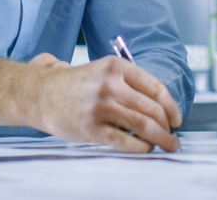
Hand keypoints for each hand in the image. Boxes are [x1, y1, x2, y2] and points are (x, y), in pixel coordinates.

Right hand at [0, 53, 181, 152]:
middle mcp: (111, 84)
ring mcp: (101, 106)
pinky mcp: (91, 128)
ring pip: (142, 125)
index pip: (156, 88)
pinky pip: (124, 141)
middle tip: (173, 137)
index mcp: (117, 67)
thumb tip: (161, 108)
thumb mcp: (104, 72)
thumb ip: (130, 84)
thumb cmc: (76, 85)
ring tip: (166, 146)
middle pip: (152, 109)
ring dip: (160, 139)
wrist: (40, 94)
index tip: (177, 119)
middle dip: (168, 127)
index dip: (171, 107)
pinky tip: (145, 149)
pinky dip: (140, 147)